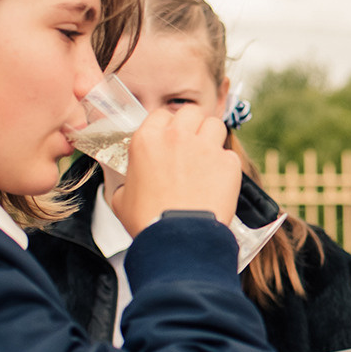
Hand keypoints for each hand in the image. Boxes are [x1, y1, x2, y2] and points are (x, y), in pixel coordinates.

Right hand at [109, 106, 240, 235]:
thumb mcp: (121, 198)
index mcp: (147, 140)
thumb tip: (130, 183)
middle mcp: (177, 137)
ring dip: (212, 137)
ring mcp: (205, 148)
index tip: (169, 139)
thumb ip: (128, 180)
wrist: (178, 239)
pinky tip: (218, 181)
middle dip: (192, 125)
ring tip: (208, 157)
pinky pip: (229, 155)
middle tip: (191, 144)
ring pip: (215, 124)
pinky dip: (226, 166)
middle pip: (191, 112)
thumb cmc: (149, 221)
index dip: (166, 127)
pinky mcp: (228, 163)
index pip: (161, 115)